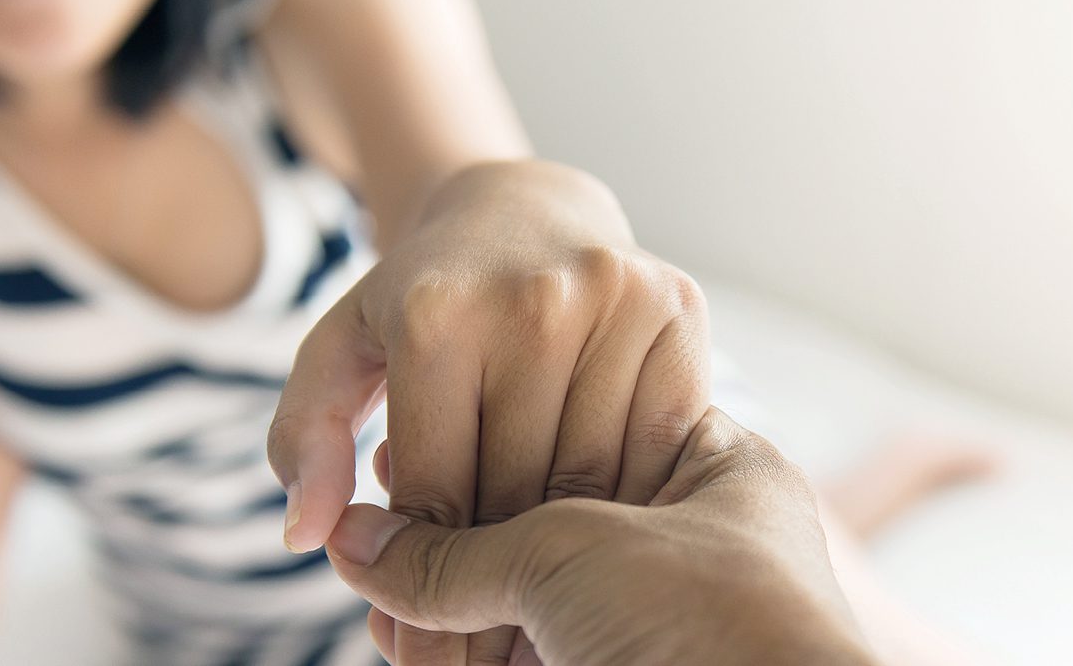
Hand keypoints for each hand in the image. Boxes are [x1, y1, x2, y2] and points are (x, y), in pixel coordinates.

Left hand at [268, 162, 713, 663]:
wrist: (523, 208)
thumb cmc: (424, 298)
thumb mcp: (341, 350)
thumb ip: (305, 437)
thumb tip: (307, 534)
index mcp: (439, 314)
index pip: (437, 489)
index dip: (424, 579)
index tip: (418, 643)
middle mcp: (534, 298)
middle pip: (520, 493)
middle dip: (496, 584)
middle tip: (480, 653)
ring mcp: (615, 298)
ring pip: (596, 479)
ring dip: (570, 554)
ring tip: (544, 602)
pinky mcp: (677, 304)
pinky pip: (660, 442)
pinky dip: (634, 499)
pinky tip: (609, 535)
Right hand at [324, 407, 882, 665]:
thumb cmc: (714, 626)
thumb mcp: (573, 552)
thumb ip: (458, 548)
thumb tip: (359, 540)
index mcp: (714, 472)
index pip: (583, 429)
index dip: (489, 440)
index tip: (407, 455)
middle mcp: (690, 541)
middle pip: (543, 518)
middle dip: (453, 532)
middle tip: (378, 530)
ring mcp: (653, 617)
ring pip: (527, 598)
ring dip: (445, 600)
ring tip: (380, 596)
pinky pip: (522, 652)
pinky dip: (463, 651)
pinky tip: (403, 640)